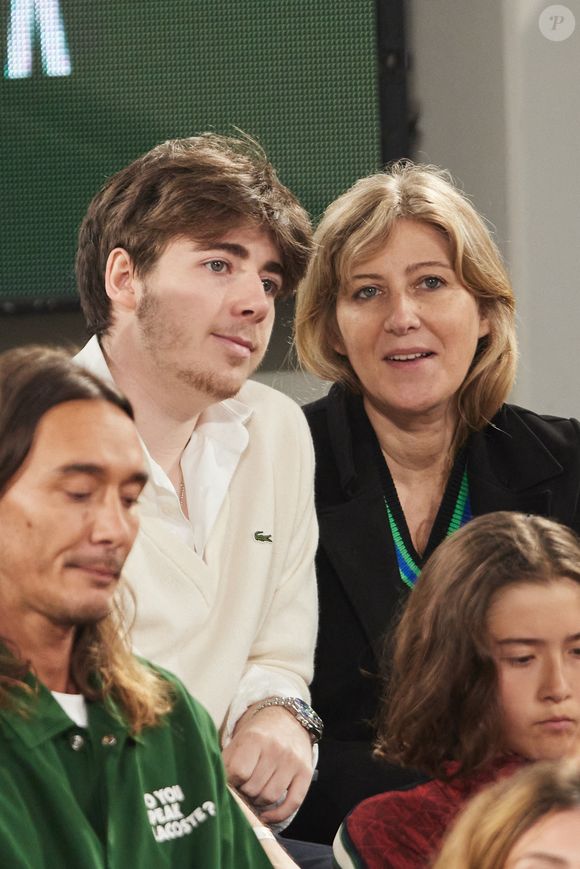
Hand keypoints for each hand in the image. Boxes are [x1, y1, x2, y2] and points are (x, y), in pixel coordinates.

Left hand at [222, 703, 312, 823]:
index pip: (239, 772)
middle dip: (244, 792)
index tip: (231, 781)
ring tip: (254, 794)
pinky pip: (293, 803)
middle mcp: (276, 749)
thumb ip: (227, 762)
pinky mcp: (305, 773)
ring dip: (258, 802)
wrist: (287, 718)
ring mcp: (292, 761)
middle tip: (242, 787)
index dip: (231, 781)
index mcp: (255, 738)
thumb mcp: (238, 739)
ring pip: (270, 797)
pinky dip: (278, 814)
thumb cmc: (257, 734)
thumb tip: (218, 789)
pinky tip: (267, 815)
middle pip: (254, 788)